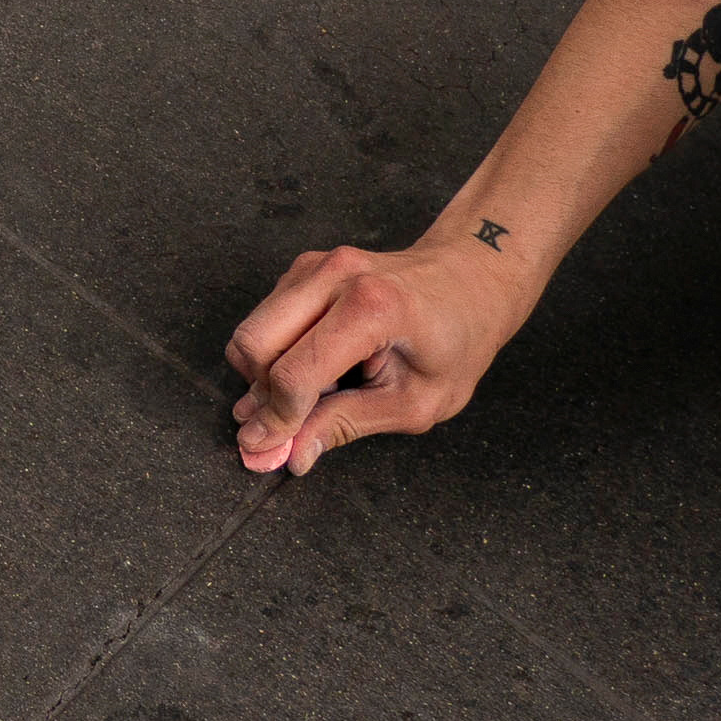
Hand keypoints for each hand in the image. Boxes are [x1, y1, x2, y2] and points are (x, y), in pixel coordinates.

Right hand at [223, 233, 539, 473]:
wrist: (470, 281)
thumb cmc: (456, 342)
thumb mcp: (418, 402)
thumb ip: (349, 424)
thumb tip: (293, 454)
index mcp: (371, 308)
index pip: (295, 373)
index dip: (278, 419)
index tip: (268, 450)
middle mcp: (334, 277)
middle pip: (254, 345)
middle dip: (260, 395)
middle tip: (281, 428)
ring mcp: (315, 266)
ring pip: (251, 332)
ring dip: (264, 375)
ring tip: (308, 398)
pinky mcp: (303, 268)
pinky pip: (264, 319)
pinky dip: (274, 354)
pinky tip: (313, 369)